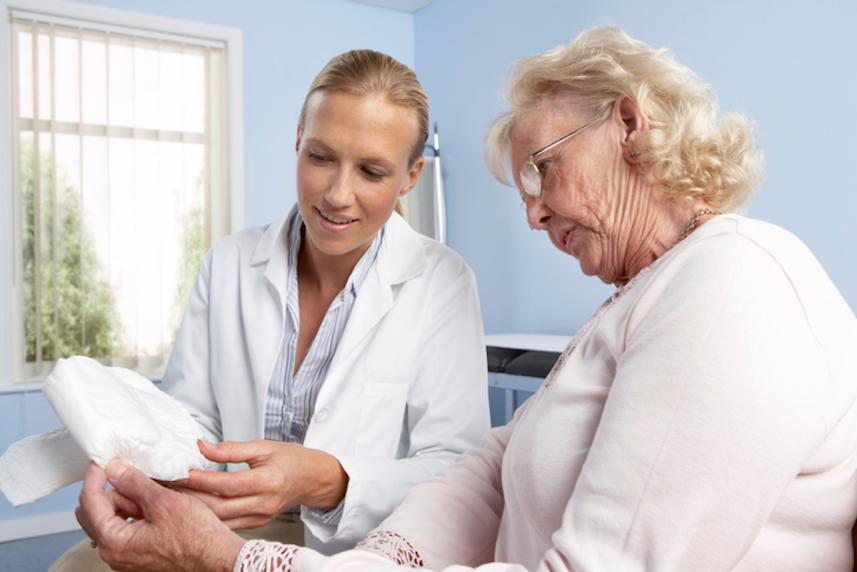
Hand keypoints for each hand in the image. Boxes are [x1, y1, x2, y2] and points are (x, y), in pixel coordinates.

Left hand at [76, 460, 244, 571]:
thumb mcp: (163, 501)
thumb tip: (115, 469)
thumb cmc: (197, 538)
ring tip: (155, 494)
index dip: (96, 475)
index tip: (103, 460)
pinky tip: (157, 505)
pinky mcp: (140, 553)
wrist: (217, 557)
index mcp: (114, 542)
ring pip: (113, 518)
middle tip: (135, 477)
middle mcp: (115, 553)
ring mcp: (127, 555)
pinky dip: (137, 512)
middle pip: (96, 511)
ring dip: (128, 501)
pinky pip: (128, 527)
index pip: (90, 501)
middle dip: (113, 490)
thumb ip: (134, 482)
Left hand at [175, 439, 348, 529]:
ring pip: (220, 520)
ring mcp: (260, 517)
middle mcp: (264, 503)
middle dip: (191, 498)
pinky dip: (208, 517)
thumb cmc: (291, 460)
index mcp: (268, 481)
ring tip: (175, 496)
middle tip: (170, 485)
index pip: (228, 484)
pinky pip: (227, 524)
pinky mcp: (256, 524)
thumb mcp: (264, 446)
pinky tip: (193, 507)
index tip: (181, 471)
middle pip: (219, 507)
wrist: (312, 479)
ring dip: (195, 510)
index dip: (202, 479)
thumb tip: (202, 447)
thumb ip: (231, 449)